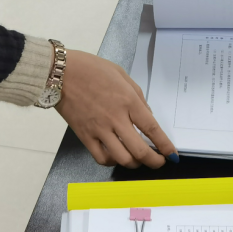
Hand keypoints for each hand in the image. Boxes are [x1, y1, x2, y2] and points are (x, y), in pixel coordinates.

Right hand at [55, 50, 177, 168]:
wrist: (60, 72)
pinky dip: (112, 161)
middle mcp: (115, 118)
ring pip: (122, 158)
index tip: (172, 154)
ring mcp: (99, 129)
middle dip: (154, 161)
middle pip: (140, 150)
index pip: (152, 129)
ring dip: (135, 163)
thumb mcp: (121, 74)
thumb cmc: (90, 68)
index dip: (165, 145)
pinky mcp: (84, 135)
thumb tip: (147, 116)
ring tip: (138, 159)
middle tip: (159, 162)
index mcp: (127, 100)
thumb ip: (137, 96)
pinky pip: (101, 158)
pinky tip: (116, 156)